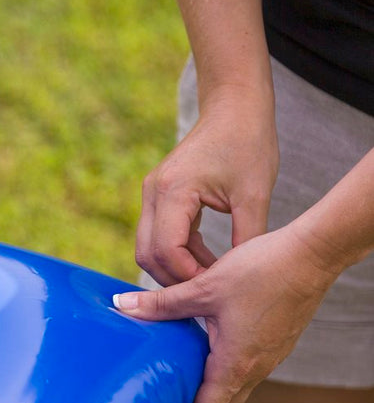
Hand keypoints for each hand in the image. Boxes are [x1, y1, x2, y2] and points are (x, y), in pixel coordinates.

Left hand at [115, 225, 338, 402]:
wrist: (314, 255)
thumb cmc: (261, 271)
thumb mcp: (203, 287)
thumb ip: (161, 303)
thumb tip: (120, 304)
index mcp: (235, 364)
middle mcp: (255, 369)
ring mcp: (268, 358)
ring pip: (236, 393)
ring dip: (209, 401)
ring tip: (179, 398)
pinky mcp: (275, 344)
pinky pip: (246, 374)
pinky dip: (224, 381)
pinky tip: (204, 364)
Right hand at [136, 97, 278, 286]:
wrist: (233, 108)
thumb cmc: (248, 143)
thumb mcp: (255, 195)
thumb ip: (247, 238)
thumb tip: (241, 280)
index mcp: (174, 190)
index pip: (166, 250)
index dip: (187, 276)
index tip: (214, 289)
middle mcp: (153, 193)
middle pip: (147, 253)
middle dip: (174, 279)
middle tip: (206, 294)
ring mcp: (151, 194)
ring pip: (149, 248)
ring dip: (174, 268)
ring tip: (208, 280)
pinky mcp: (158, 196)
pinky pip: (159, 235)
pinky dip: (178, 253)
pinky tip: (205, 261)